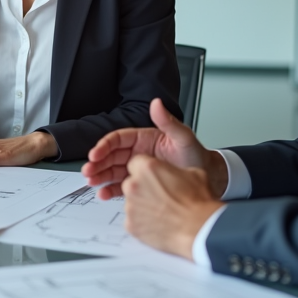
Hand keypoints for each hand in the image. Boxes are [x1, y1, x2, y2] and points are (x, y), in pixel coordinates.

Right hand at [82, 98, 227, 199]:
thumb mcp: (184, 137)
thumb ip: (168, 122)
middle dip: (98, 163)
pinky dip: (111, 190)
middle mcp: (138, 153)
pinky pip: (122, 186)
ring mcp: (138, 169)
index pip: (118, 139)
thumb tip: (156, 103)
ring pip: (113, 171)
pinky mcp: (140, 183)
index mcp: (144, 138)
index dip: (104, 146)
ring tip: (92, 183)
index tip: (95, 154)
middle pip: (111, 156)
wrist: (208, 179)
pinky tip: (103, 194)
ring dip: (100, 176)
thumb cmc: (196, 157)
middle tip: (88, 171)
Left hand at [122, 154, 224, 259]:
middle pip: (131, 183)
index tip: (153, 177)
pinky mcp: (130, 225)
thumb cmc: (198, 202)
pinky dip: (143, 222)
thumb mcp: (192, 173)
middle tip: (160, 197)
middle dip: (142, 188)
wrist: (200, 228)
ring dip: (143, 206)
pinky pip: (133, 221)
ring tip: (163, 212)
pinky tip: (159, 223)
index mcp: (147, 168)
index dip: (146, 171)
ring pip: (132, 203)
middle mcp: (133, 185)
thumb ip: (173, 170)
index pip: (135, 163)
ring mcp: (130, 207)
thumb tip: (171, 174)